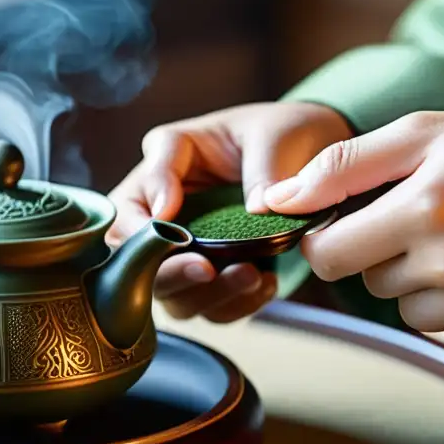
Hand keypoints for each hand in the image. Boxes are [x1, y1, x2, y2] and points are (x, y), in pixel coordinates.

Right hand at [108, 101, 352, 321]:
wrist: (314, 159)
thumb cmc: (281, 135)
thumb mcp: (273, 135)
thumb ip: (261, 168)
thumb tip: (256, 209)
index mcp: (164, 162)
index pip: (128, 202)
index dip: (141, 225)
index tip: (169, 225)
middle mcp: (164, 210)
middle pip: (136, 260)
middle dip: (169, 271)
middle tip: (205, 269)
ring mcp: (185, 248)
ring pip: (171, 292)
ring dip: (206, 294)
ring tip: (250, 275)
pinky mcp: (212, 276)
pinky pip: (209, 308)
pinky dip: (235, 305)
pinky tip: (265, 284)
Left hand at [263, 108, 443, 356]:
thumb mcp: (435, 132)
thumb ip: (346, 164)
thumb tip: (275, 200)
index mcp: (421, 209)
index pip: (326, 254)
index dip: (333, 235)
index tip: (356, 220)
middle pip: (367, 281)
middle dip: (384, 252)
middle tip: (435, 215)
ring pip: (408, 309)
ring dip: (425, 280)